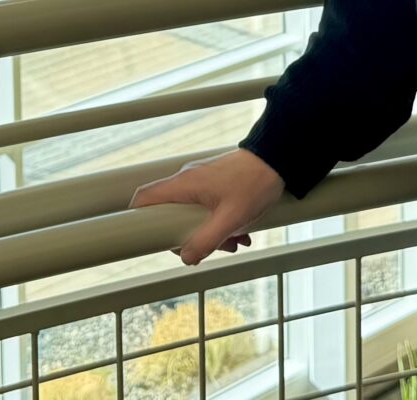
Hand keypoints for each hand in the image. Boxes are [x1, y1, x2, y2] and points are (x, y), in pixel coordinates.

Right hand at [129, 148, 286, 265]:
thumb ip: (207, 240)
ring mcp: (201, 181)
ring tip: (234, 240)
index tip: (146, 237)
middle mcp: (188, 180)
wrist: (278, 159)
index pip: (144, 197)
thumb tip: (186, 258)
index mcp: (183, 184)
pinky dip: (220, 223)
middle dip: (188, 235)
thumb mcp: (231, 219)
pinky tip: (241, 232)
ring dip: (210, 232)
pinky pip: (207, 208)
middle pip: (170, 213)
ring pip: (192, 213)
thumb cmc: (255, 182)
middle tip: (208, 246)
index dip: (138, 218)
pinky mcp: (215, 183)